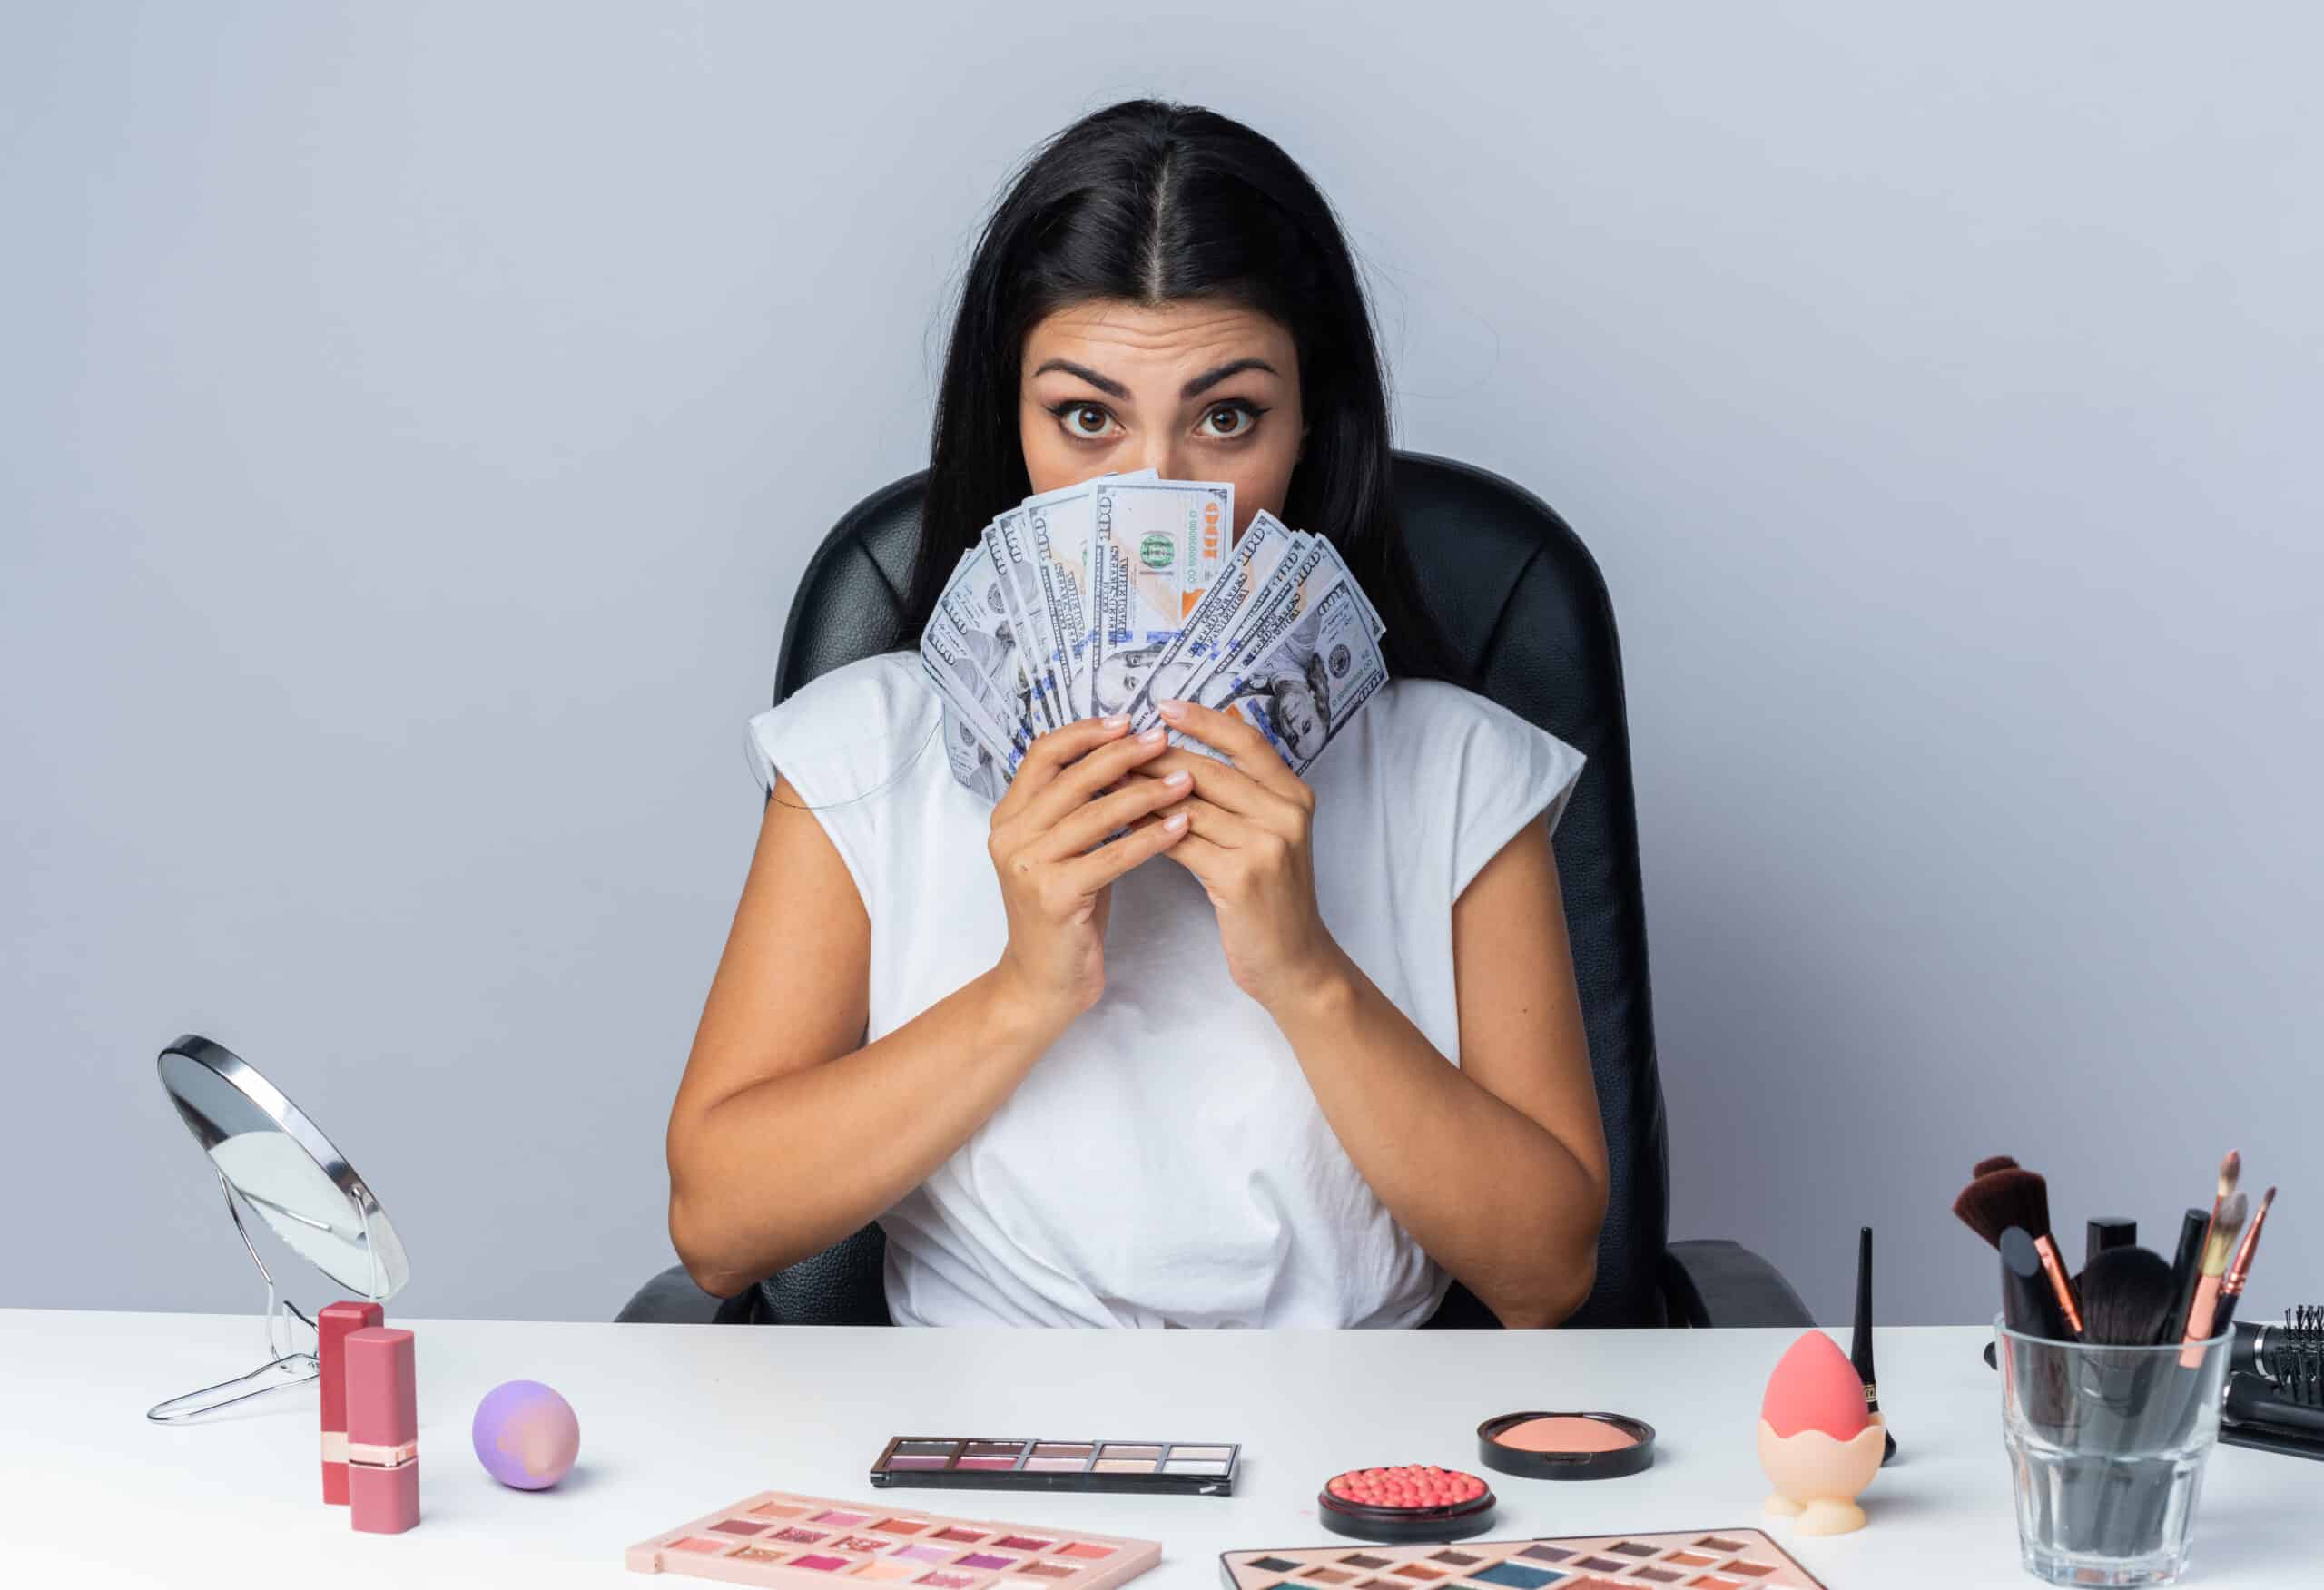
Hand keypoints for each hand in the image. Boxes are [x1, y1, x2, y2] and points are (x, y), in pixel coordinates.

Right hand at [986, 715, 1190, 1022]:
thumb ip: (1080, 807)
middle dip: (1123, 755)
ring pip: (1094, 814)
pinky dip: (1150, 838)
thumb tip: (1126, 756)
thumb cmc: (1065, 912)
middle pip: (1071, 778)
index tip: (1128, 720)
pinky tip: (1182, 826)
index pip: (1043, 753)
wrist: (1042, 982)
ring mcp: (1028, 866)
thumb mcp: (1065, 850)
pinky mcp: (1055, 896)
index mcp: (1009, 817)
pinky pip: (1111, 856)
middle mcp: (1010, 836)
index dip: (1086, 732)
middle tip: (1164, 741)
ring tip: (1186, 780)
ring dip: (1146, 793)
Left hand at [1136, 697, 1344, 1009]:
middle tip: (1113, 746)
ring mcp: (1266, 845)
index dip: (1204, 720)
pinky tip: (1122, 824)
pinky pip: (1181, 842)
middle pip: (1210, 770)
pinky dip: (1147, 831)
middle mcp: (1286, 813)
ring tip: (1107, 781)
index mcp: (1295, 795)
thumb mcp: (1270, 835)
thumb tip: (1205, 736)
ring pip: (1190, 805)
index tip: (1161, 705)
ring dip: (1143, 792)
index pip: (1246, 742)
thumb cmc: (1271, 898)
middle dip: (1156, 758)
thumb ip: (1245, 791)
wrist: (1293, 962)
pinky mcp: (1241, 877)